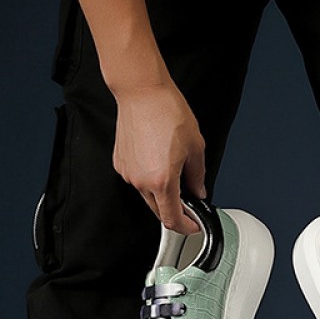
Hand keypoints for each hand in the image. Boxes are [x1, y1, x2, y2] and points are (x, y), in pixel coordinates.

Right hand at [112, 81, 206, 234]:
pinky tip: (158, 160)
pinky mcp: (121, 163)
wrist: (142, 92)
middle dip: (175, 209)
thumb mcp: (195, 147)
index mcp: (162, 181)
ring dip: (162, 192)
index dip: (186, 227)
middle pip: (159, 210)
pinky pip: (138, 179)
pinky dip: (150, 178)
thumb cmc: (167, 112)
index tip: (193, 225)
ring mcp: (129, 173)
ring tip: (173, 169)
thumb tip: (199, 191)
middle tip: (189, 200)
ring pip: (148, 195)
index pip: (172, 219)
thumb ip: (197, 176)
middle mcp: (141, 181)